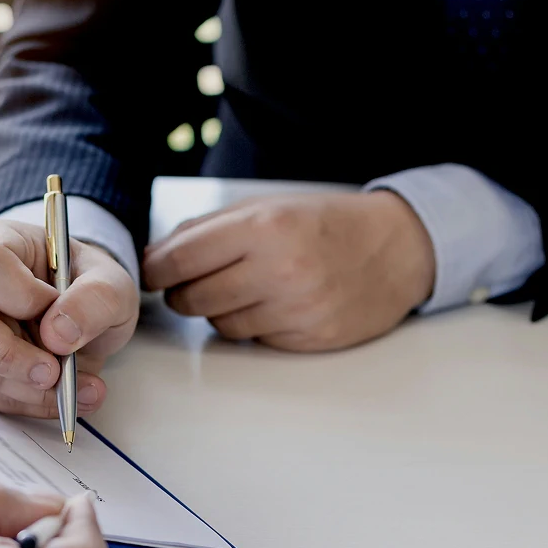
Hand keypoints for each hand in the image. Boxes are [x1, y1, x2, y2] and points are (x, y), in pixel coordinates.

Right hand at [0, 219, 138, 416]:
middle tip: (53, 373)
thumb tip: (58, 334)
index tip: (54, 307)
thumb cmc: (87, 286)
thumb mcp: (111, 282)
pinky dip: (33, 402)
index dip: (20, 295)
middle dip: (9, 356)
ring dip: (30, 387)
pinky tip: (69, 395)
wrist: (84, 314)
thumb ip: (96, 298)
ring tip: (82, 387)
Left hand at [142, 191, 434, 350]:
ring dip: (217, 310)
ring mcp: (298, 308)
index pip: (180, 259)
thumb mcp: (265, 207)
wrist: (396, 249)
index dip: (155, 270)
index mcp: (264, 227)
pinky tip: (271, 304)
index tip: (151, 273)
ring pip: (218, 324)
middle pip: (191, 298)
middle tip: (191, 282)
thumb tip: (153, 258)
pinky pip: (253, 340)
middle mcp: (281, 269)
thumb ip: (206, 230)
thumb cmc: (322, 224)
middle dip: (181, 293)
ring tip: (241, 289)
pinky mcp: (310, 339)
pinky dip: (251, 325)